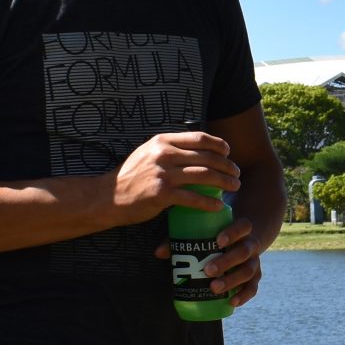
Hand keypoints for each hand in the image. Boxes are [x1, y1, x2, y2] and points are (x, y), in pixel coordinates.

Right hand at [112, 132, 239, 222]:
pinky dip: (209, 203)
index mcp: (162, 141)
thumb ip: (168, 149)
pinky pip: (193, 198)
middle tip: (236, 173)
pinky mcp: (162, 194)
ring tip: (234, 187)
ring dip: (224, 182)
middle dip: (226, 165)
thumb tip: (194, 148)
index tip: (228, 152)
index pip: (198, 137)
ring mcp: (163, 174)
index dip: (218, 144)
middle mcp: (163, 155)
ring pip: (204, 175)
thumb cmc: (130, 176)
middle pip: (206, 156)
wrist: (108, 197)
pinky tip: (218, 207)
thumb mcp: (147, 153)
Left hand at [154, 219, 263, 307]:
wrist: (239, 243)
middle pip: (244, 251)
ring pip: (248, 271)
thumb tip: (158, 253)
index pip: (243, 226)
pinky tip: (231, 302)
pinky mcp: (254, 278)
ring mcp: (254, 262)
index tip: (218, 240)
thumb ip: (181, 239)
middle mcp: (251, 245)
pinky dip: (243, 296)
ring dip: (231, 280)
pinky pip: (252, 288)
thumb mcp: (202, 234)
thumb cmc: (214, 237)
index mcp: (241, 229)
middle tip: (207, 270)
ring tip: (213, 288)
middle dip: (227, 261)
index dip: (233, 232)